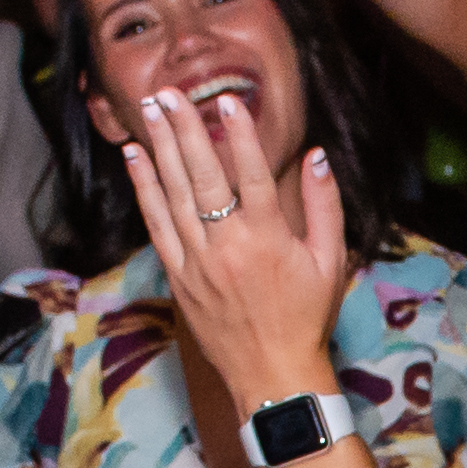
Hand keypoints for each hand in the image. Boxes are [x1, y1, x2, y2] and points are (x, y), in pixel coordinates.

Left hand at [111, 74, 359, 423]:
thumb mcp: (330, 262)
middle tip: (170, 92)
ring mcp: (197, 260)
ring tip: (151, 110)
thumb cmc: (306, 318)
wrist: (271, 375)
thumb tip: (316, 156)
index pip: (251, 174)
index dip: (239, 135)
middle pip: (202, 176)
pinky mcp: (178, 275)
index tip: (226, 101)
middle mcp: (227, 245)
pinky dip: (144, 187)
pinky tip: (136, 157)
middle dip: (184, 130)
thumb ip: (325, 205)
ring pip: (174, 193)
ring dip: (160, 148)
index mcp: (268, 238)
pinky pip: (156, 223)